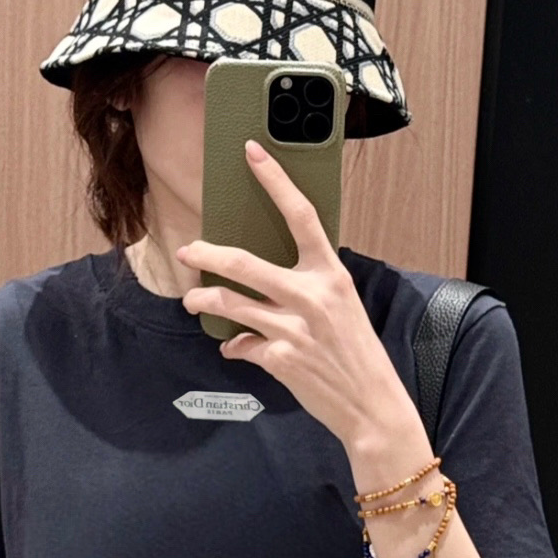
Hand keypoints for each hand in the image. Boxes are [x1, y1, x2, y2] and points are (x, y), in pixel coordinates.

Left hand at [175, 139, 417, 452]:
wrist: (371, 403)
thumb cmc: (356, 352)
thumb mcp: (341, 307)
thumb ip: (307, 288)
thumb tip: (264, 282)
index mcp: (331, 274)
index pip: (301, 215)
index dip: (275, 181)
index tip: (253, 154)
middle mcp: (311, 296)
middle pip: (244, 263)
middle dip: (206, 254)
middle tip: (187, 251)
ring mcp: (293, 329)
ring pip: (229, 304)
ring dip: (203, 301)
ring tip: (193, 301)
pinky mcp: (279, 359)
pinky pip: (241, 345)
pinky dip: (234, 346)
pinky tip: (235, 348)